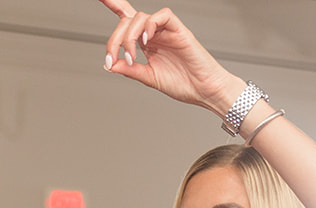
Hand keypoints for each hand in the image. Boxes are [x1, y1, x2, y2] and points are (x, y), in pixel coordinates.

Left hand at [98, 2, 240, 114]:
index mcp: (147, 43)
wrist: (205, 91)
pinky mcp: (178, 29)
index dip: (114, 5)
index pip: (127, 20)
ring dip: (130, 36)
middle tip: (113, 57)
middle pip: (128, 20)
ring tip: (133, 56)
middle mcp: (155, 34)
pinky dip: (150, 25)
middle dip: (115, 38)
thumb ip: (131, 70)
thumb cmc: (184, 84)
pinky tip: (146, 40)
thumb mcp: (149, 78)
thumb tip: (110, 64)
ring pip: (141, 17)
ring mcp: (166, 31)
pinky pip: (162, 15)